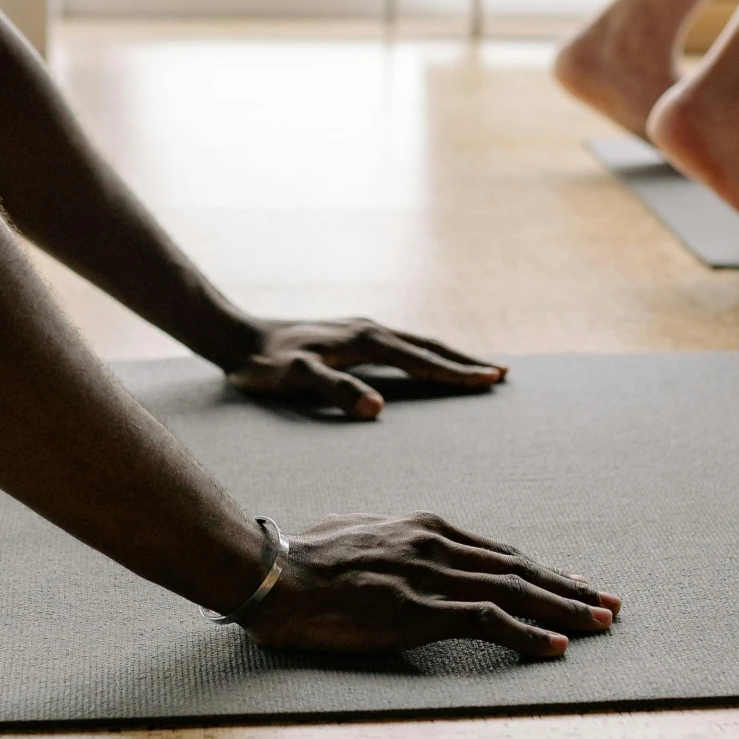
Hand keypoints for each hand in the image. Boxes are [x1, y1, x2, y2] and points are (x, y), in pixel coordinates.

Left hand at [226, 318, 507, 418]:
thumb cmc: (263, 365)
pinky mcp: (350, 334)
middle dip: (464, 361)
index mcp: (364, 340)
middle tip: (502, 374)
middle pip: (428, 346)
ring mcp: (360, 328)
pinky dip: (423, 353)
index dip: (456, 373)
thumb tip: (377, 410)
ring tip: (476, 366)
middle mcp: (368, 328)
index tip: (490, 380)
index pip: (421, 360)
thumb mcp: (296, 379)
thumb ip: (335, 392)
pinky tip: (425, 361)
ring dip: (447, 355)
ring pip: (416, 342)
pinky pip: (400, 344)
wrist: (236, 336)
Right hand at [243, 512, 618, 659]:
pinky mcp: (418, 610)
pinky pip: (486, 620)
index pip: (499, 552)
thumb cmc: (303, 560)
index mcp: (424, 527)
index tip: (574, 584)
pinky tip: (555, 648)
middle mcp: (437, 545)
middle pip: (519, 568)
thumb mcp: (360, 537)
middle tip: (610, 605)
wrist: (270, 573)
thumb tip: (405, 553)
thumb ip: (395, 544)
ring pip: (514, 591)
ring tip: (600, 625)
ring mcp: (430, 577)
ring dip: (563, 611)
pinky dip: (526, 634)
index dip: (543, 571)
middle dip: (569, 589)